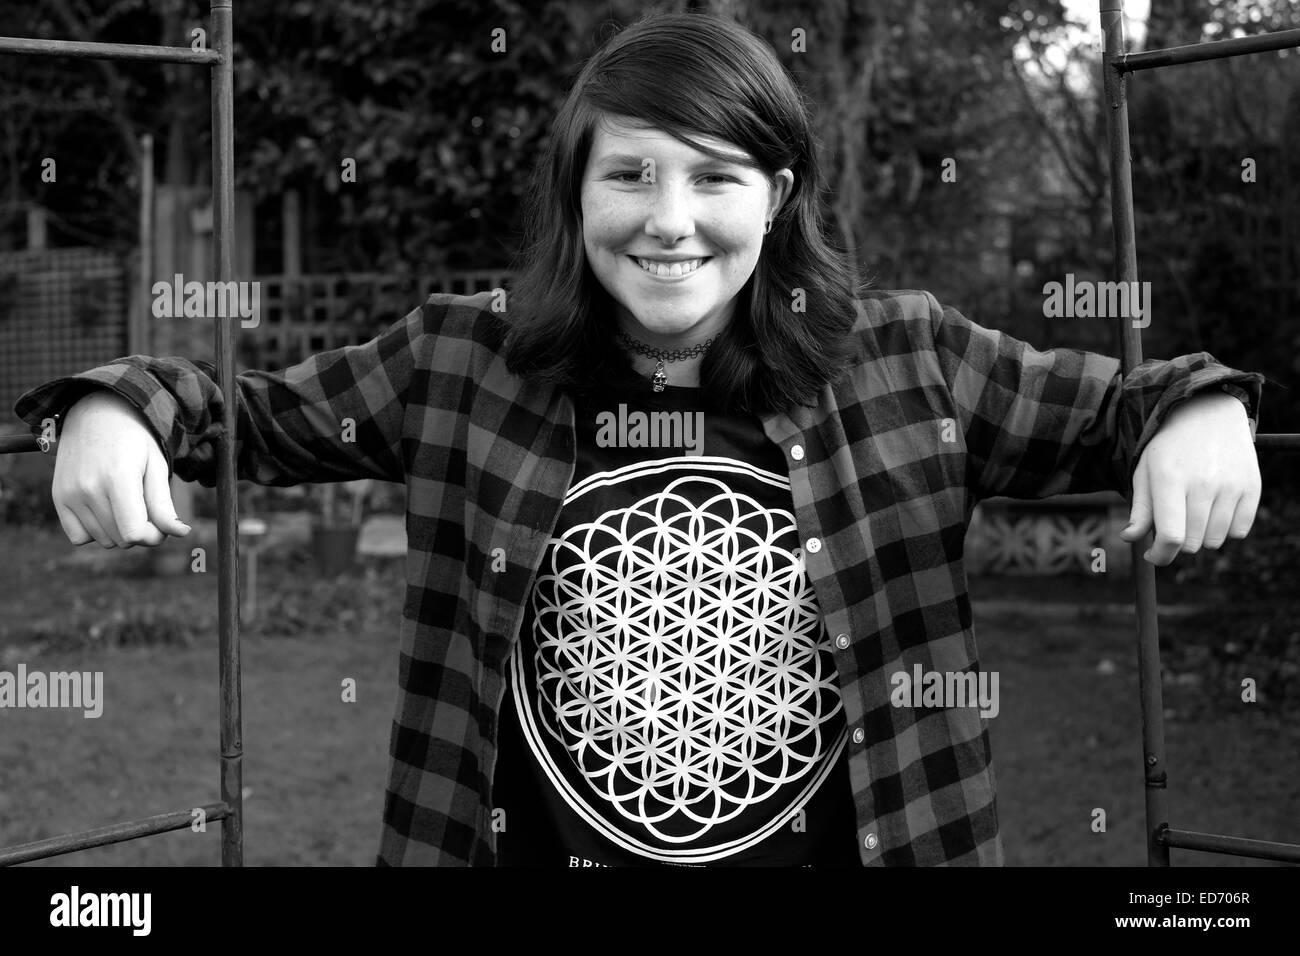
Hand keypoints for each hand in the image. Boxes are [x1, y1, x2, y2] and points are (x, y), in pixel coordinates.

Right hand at [51, 390, 191, 547]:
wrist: (98, 413)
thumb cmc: (134, 440)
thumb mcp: (157, 465)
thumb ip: (164, 504)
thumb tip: (180, 532)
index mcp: (118, 478)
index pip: (134, 533)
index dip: (154, 536)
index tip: (162, 524)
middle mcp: (88, 489)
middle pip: (121, 539)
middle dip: (140, 531)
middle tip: (145, 507)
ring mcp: (69, 494)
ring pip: (103, 540)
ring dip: (119, 531)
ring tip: (125, 502)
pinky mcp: (58, 497)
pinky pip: (79, 537)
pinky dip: (95, 531)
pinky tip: (105, 510)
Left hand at [1119, 391, 1258, 564]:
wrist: (1208, 413)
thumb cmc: (1169, 447)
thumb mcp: (1145, 471)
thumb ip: (1140, 509)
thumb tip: (1129, 538)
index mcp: (1170, 479)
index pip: (1171, 536)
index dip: (1160, 555)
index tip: (1152, 554)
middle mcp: (1204, 483)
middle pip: (1192, 543)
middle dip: (1177, 543)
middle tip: (1172, 526)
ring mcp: (1231, 485)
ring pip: (1215, 541)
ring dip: (1201, 537)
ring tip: (1193, 514)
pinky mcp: (1252, 487)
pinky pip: (1240, 531)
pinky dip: (1225, 530)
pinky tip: (1214, 512)